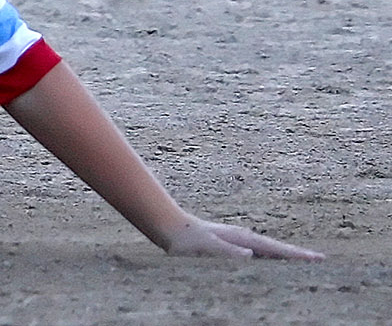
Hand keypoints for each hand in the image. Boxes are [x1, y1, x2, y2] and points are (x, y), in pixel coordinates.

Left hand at [162, 215, 323, 259]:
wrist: (170, 228)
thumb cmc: (187, 239)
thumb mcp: (208, 247)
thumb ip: (228, 252)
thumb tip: (252, 255)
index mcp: (243, 239)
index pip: (276, 249)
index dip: (297, 255)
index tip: (318, 259)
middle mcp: (243, 238)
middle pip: (277, 248)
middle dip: (298, 254)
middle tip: (320, 260)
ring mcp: (238, 241)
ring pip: (268, 250)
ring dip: (285, 256)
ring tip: (302, 262)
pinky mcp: (231, 246)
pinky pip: (256, 254)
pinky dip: (270, 258)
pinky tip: (272, 263)